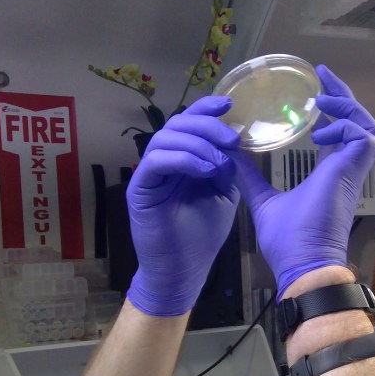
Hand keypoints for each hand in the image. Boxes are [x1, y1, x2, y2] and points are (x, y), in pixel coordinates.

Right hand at [125, 96, 241, 315]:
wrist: (184, 269)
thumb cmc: (202, 235)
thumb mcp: (223, 194)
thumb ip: (227, 167)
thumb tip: (234, 141)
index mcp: (184, 158)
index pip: (191, 123)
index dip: (207, 108)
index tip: (230, 105)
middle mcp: (165, 160)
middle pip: (178, 123)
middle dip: (208, 126)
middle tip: (232, 139)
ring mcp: (150, 173)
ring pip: (166, 138)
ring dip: (198, 144)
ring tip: (220, 162)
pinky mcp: (140, 188)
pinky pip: (156, 160)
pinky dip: (183, 159)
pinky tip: (204, 170)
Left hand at [234, 65, 374, 298]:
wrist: (300, 263)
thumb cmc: (286, 240)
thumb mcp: (261, 197)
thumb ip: (248, 175)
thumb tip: (228, 153)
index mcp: (329, 172)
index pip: (339, 132)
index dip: (332, 109)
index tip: (316, 90)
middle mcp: (345, 169)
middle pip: (359, 121)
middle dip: (344, 95)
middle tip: (322, 75)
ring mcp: (352, 171)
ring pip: (367, 125)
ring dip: (347, 106)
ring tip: (322, 97)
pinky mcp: (352, 173)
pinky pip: (361, 136)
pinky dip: (343, 126)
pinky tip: (319, 130)